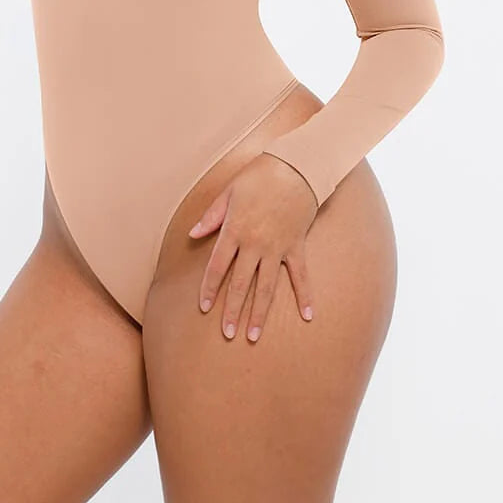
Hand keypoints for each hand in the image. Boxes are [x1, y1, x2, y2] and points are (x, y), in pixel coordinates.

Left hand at [188, 153, 318, 340]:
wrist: (296, 167)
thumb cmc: (258, 176)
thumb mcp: (229, 192)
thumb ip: (211, 216)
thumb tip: (193, 234)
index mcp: (235, 231)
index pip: (217, 267)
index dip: (209, 289)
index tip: (204, 308)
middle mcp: (255, 244)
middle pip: (241, 284)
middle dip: (233, 311)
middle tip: (227, 334)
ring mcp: (277, 248)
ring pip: (267, 286)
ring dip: (260, 312)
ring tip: (254, 335)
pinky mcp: (297, 246)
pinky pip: (301, 275)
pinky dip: (305, 295)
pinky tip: (308, 315)